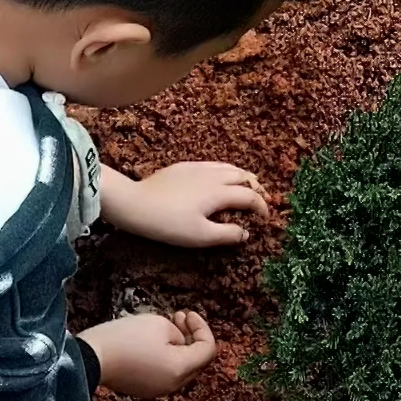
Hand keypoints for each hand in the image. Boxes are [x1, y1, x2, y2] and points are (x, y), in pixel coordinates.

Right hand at [77, 311, 216, 397]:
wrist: (89, 358)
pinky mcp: (142, 389)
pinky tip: (151, 344)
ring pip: (179, 368)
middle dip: (191, 337)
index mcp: (180, 369)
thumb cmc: (124, 338)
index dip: (202, 328)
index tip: (187, 313)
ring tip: (165, 328)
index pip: (207, 349)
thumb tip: (176, 341)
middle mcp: (174, 384)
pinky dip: (164, 358)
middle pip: (196, 361)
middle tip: (179, 317)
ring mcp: (158, 390)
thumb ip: (178, 332)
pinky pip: (163, 373)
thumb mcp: (157, 324)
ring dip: (178, 348)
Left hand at [100, 163, 270, 246]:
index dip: (261, 206)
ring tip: (246, 185)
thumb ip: (227, 234)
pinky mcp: (182, 166)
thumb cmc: (169, 223)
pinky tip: (218, 178)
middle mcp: (213, 175)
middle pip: (243, 176)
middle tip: (261, 198)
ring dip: (241, 176)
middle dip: (256, 187)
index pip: (250, 196)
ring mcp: (196, 168)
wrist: (135, 204)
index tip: (266, 217)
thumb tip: (245, 233)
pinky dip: (224, 171)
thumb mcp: (200, 236)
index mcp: (220, 192)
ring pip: (228, 167)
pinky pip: (211, 164)